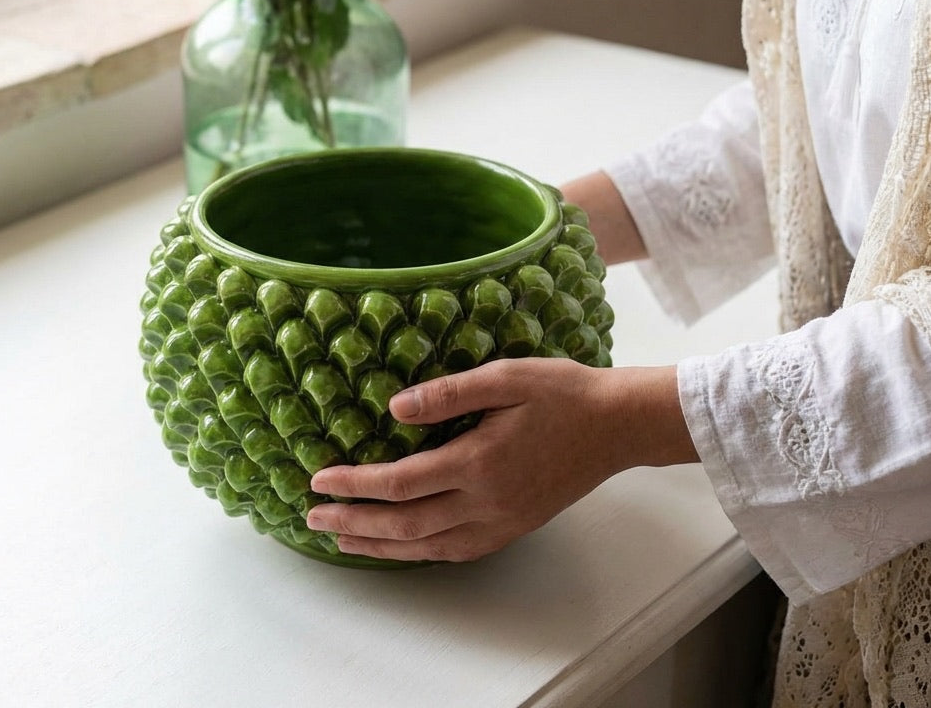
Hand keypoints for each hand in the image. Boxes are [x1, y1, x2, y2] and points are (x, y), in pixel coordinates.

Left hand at [305, 359, 693, 562]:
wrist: (616, 426)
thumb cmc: (562, 393)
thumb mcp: (506, 377)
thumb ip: (449, 393)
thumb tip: (395, 408)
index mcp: (477, 462)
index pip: (399, 483)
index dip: (354, 484)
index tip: (319, 479)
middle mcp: (485, 502)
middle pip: (405, 525)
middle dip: (355, 523)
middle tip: (314, 518)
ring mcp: (501, 521)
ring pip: (427, 547)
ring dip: (381, 546)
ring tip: (344, 540)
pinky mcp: (514, 527)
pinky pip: (457, 551)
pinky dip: (421, 553)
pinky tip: (404, 547)